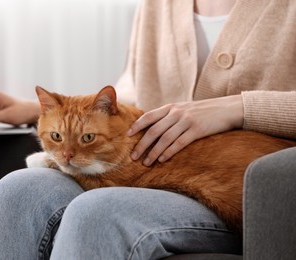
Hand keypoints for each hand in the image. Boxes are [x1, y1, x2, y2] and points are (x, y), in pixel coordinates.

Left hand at [127, 95, 242, 165]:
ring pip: (164, 138)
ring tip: (146, 162)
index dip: (137, 125)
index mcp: (171, 107)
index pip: (148, 116)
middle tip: (133, 156)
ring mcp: (186, 121)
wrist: (227, 108)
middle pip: (153, 130)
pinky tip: (162, 159)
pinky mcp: (197, 130)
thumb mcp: (184, 109)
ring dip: (153, 152)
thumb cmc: (203, 111)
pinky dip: (169, 152)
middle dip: (141, 144)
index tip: (127, 135)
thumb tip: (152, 128)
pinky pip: (179, 143)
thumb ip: (169, 116)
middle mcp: (176, 113)